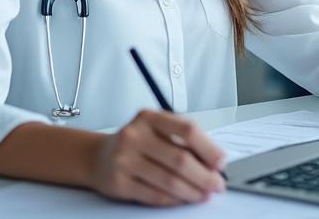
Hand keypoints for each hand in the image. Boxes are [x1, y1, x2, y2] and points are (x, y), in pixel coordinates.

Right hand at [90, 110, 225, 206]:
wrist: (98, 156)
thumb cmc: (136, 142)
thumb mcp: (157, 130)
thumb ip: (182, 140)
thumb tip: (213, 162)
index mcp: (150, 117)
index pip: (187, 130)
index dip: (208, 148)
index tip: (221, 162)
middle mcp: (135, 136)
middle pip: (180, 159)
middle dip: (204, 176)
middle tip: (217, 184)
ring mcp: (124, 160)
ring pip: (168, 180)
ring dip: (192, 191)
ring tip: (204, 194)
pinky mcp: (119, 183)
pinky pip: (154, 195)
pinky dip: (173, 200)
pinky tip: (183, 199)